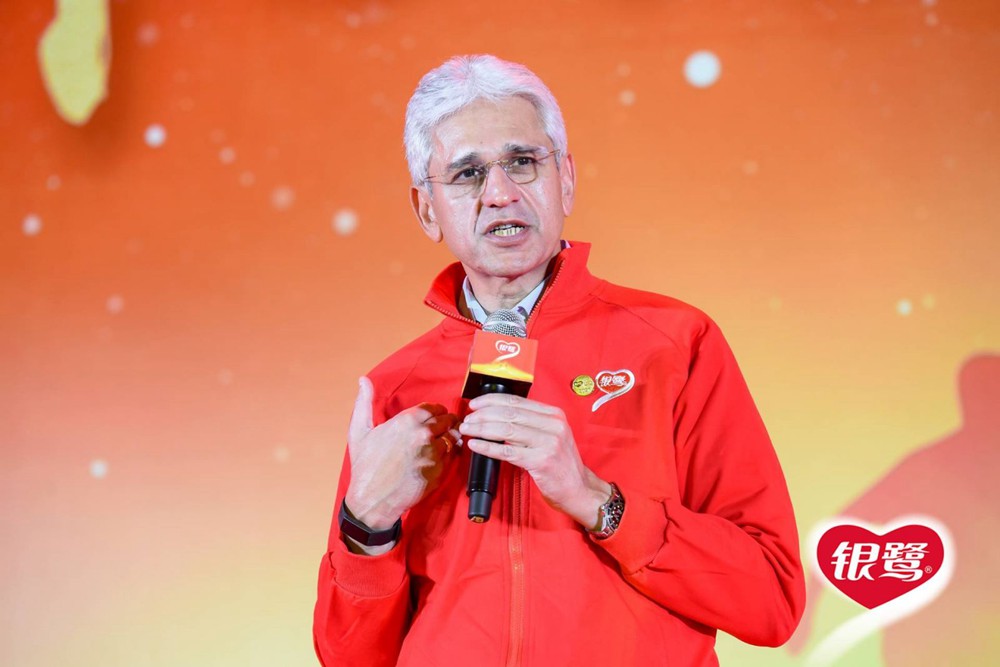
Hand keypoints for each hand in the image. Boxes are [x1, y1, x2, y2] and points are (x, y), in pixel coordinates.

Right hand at [344, 377, 460, 531]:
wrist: (372, 498)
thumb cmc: (366, 466)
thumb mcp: (359, 431)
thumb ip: (364, 402)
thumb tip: (363, 380)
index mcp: (407, 421)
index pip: (433, 407)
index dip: (436, 410)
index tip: (435, 414)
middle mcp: (423, 434)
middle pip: (447, 420)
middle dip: (446, 422)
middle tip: (444, 426)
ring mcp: (433, 453)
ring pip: (453, 437)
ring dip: (451, 437)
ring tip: (445, 440)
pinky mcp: (439, 471)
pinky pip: (452, 456)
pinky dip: (450, 454)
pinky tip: (442, 455)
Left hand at [459, 393, 610, 528]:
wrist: (579, 489)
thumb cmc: (560, 464)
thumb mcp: (551, 435)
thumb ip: (530, 423)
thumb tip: (496, 415)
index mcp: (554, 415)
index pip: (516, 401)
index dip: (491, 401)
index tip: (475, 404)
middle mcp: (553, 425)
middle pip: (509, 414)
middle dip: (483, 415)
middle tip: (467, 419)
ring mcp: (548, 443)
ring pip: (506, 430)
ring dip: (481, 429)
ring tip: (467, 430)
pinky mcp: (541, 461)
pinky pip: (507, 452)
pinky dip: (487, 447)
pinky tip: (475, 445)